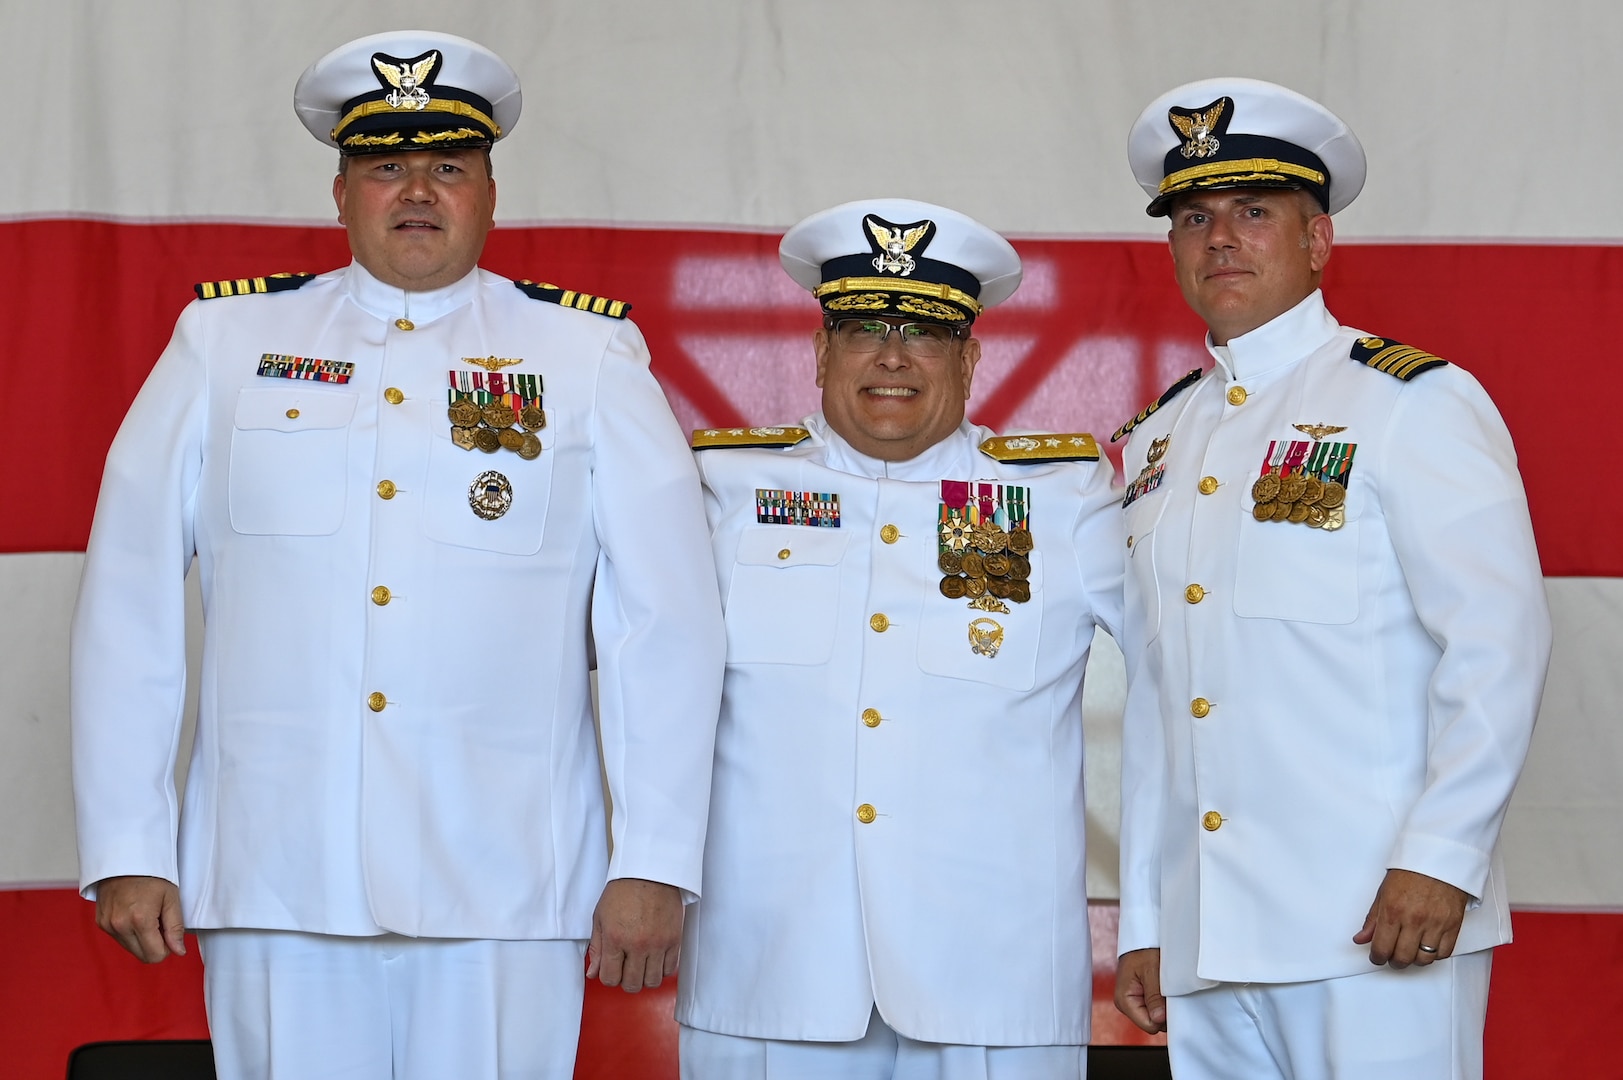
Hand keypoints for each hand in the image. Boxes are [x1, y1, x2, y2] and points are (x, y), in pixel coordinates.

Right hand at [94, 875, 185, 962]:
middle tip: (160, 921)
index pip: (155, 956)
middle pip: (142, 955)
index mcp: (140, 920)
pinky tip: (135, 913)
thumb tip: (179, 952)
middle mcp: (120, 926)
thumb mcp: (171, 898)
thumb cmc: (152, 875)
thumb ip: (176, 927)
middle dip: (155, 944)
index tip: (169, 932)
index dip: (167, 948)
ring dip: (142, 938)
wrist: (126, 858)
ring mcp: (107, 925)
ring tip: (147, 914)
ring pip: (130, 948)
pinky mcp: (101, 922)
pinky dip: (129, 932)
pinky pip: (119, 939)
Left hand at [586, 878, 683, 991]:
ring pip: (653, 981)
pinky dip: (662, 969)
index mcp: (615, 939)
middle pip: (632, 984)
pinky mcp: (674, 939)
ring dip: (645, 978)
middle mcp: (637, 944)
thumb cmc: (623, 891)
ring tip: (642, 965)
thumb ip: (597, 948)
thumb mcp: (600, 917)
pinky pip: (670, 969)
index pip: (610, 978)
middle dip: (626, 981)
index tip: (612, 970)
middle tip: (627, 969)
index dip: (609, 977)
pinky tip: (656, 960)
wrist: (649, 872)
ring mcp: (658, 943)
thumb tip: (593, 972)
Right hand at [1114, 948, 1166, 1032]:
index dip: (1164, 1016)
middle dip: (1165, 1011)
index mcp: (1124, 1001)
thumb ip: (1154, 997)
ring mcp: (1134, 1003)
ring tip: (1164, 987)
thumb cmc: (1143, 951)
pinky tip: (1163, 988)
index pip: (1150, 1025)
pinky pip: (1157, 1009)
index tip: (1170, 1001)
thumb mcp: (1150, 972)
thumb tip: (1159, 1019)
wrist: (1143, 939)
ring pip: (1157, 1017)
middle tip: (1168, 991)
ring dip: (1164, 1005)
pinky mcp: (1141, 1000)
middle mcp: (1127, 1005)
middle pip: (1154, 1023)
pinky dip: (1163, 1001)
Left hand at [1353, 868, 1468, 967]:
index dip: (1377, 957)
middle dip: (1394, 961)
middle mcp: (1414, 920)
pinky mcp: (1453, 925)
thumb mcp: (1383, 892)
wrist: (1438, 858)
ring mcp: (1435, 924)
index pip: (1382, 948)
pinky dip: (1434, 955)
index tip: (1377, 957)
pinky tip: (1427, 947)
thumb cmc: (1410, 872)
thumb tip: (1361, 938)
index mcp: (1393, 911)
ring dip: (1414, 960)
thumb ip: (1372, 919)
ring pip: (1424, 959)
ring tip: (1409, 952)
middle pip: (1403, 958)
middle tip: (1392, 957)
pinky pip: (1444, 953)